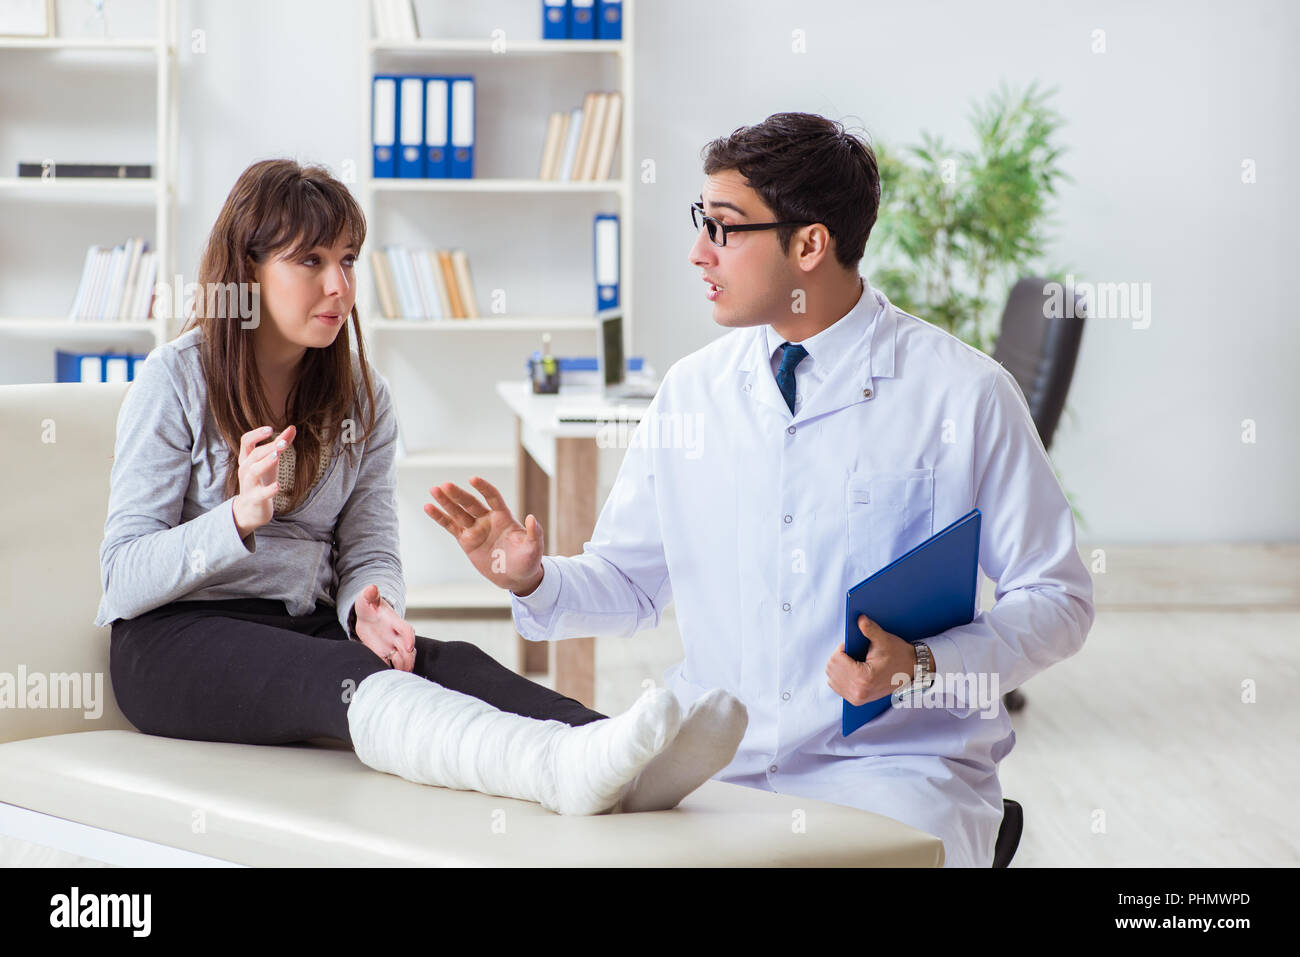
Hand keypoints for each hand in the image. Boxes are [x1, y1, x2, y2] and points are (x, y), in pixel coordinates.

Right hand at [232, 424, 295, 537]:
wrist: (251, 509)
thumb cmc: (261, 481)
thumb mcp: (271, 461)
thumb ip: (280, 445)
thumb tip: (292, 428)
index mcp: (247, 459)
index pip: (245, 441)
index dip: (256, 434)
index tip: (271, 429)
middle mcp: (245, 470)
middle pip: (253, 455)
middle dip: (267, 447)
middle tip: (283, 442)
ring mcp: (248, 485)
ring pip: (253, 472)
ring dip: (265, 463)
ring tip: (277, 456)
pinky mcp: (254, 499)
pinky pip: (260, 494)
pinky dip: (268, 490)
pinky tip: (278, 486)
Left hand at [353, 584, 415, 671]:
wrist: (368, 616)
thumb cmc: (369, 607)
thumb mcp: (367, 600)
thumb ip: (369, 595)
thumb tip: (371, 587)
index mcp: (394, 622)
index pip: (406, 629)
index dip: (409, 638)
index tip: (409, 647)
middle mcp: (396, 635)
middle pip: (407, 648)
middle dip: (407, 658)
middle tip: (405, 669)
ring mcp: (391, 645)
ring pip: (402, 658)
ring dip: (403, 666)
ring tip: (400, 677)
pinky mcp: (384, 654)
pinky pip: (390, 664)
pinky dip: (391, 671)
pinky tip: (390, 679)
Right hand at [423, 476, 544, 594]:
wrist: (516, 577)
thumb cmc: (528, 560)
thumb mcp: (534, 548)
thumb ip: (534, 533)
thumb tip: (532, 518)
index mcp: (504, 517)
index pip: (493, 497)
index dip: (483, 488)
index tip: (473, 479)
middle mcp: (488, 519)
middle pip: (471, 503)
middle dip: (458, 494)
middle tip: (445, 485)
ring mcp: (476, 529)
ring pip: (458, 512)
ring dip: (446, 502)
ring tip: (434, 490)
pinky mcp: (466, 541)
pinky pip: (451, 527)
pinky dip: (440, 518)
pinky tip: (429, 507)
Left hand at [825, 615, 919, 705]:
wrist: (911, 671)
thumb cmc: (898, 655)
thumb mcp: (884, 640)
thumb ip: (870, 629)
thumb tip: (860, 618)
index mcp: (863, 678)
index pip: (835, 659)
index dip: (842, 648)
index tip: (853, 645)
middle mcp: (858, 692)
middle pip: (831, 668)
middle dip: (839, 657)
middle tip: (854, 653)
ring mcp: (856, 698)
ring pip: (831, 677)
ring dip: (839, 666)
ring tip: (854, 661)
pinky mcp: (856, 700)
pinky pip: (836, 685)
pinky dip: (840, 675)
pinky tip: (852, 669)